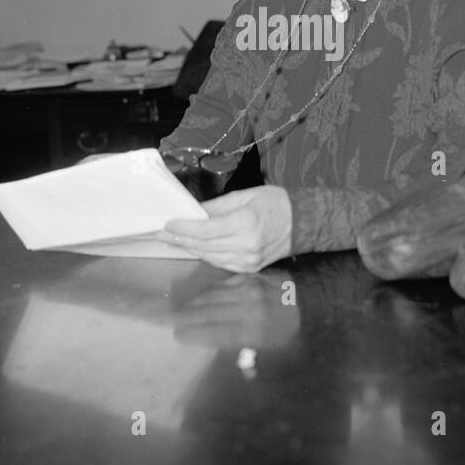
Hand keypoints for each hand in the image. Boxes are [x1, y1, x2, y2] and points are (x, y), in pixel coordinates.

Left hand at [162, 186, 292, 272]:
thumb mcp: (245, 196)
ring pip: (208, 256)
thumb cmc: (276, 203)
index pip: (205, 229)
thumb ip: (217, 206)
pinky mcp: (249, 268)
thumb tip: (192, 212)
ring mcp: (248, 260)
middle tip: (160, 232)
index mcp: (245, 223)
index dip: (183, 227)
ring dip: (188, 248)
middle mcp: (246, 245)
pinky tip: (194, 247)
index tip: (167, 222)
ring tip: (172, 239)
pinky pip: (219, 263)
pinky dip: (204, 254)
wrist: (304, 223)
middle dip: (179, 238)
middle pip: (203, 245)